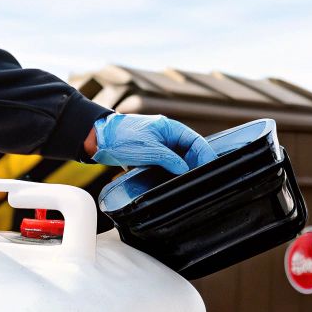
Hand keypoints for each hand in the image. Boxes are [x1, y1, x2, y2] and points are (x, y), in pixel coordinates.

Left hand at [88, 113, 217, 174]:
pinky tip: (177, 183)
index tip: (212, 167)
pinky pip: (170, 166)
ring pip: (181, 160)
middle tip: (204, 179)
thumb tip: (185, 171)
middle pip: (191, 152)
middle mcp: (168, 137)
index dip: (206, 155)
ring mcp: (161, 147)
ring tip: (192, 183)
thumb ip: (170, 159)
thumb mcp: (148, 148)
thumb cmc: (121, 137)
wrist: (98, 139)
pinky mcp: (153, 157)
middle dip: (198, 165)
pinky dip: (175, 174)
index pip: (196, 141)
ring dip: (186, 171)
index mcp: (171, 129)